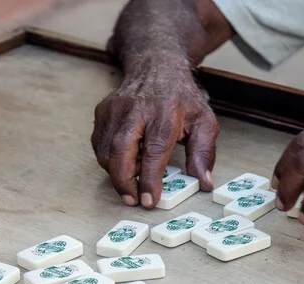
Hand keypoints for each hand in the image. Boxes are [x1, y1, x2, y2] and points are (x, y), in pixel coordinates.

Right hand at [92, 60, 217, 207]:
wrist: (156, 64)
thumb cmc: (181, 98)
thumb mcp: (204, 122)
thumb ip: (204, 153)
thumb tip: (204, 183)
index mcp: (166, 111)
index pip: (153, 151)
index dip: (149, 179)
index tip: (149, 200)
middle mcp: (137, 108)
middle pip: (121, 150)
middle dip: (124, 181)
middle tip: (132, 200)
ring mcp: (115, 109)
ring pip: (106, 151)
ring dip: (116, 173)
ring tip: (132, 181)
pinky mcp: (102, 112)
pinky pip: (99, 145)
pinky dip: (109, 161)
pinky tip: (125, 163)